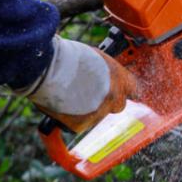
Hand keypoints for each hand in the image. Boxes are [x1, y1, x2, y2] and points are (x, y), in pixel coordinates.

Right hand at [17, 37, 136, 132]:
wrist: (48, 68)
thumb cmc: (68, 56)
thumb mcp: (95, 56)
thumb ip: (105, 71)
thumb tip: (104, 75)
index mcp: (120, 78)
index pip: (133, 88)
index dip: (124, 89)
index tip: (118, 89)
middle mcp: (113, 98)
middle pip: (118, 105)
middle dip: (107, 101)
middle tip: (91, 92)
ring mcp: (98, 113)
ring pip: (97, 115)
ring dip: (87, 109)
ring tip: (69, 94)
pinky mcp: (81, 125)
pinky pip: (78, 124)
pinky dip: (71, 118)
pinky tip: (62, 105)